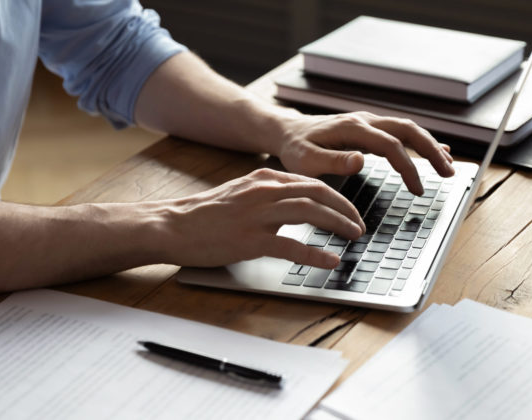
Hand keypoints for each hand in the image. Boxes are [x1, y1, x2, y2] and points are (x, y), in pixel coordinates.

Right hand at [153, 168, 365, 268]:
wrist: (172, 225)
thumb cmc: (204, 214)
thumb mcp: (241, 193)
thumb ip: (268, 195)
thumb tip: (297, 204)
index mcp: (264, 180)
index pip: (312, 182)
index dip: (337, 197)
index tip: (350, 211)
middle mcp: (264, 192)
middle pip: (318, 193)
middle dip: (345, 209)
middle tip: (359, 225)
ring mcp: (257, 215)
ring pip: (310, 213)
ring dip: (338, 224)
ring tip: (354, 237)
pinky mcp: (249, 240)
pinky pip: (291, 246)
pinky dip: (315, 254)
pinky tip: (330, 261)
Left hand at [274, 111, 454, 195]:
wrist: (287, 131)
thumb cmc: (295, 149)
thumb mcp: (306, 161)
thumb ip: (333, 161)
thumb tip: (361, 160)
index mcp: (352, 128)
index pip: (390, 145)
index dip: (408, 167)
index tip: (418, 189)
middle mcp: (364, 120)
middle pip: (408, 130)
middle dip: (431, 151)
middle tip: (449, 173)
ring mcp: (368, 122)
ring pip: (408, 128)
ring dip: (430, 146)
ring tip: (448, 166)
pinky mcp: (369, 128)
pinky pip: (400, 132)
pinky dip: (420, 141)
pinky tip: (436, 151)